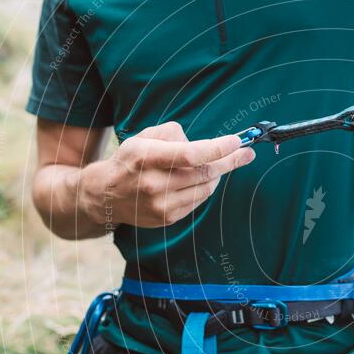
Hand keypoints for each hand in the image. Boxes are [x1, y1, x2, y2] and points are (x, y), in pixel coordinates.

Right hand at [78, 121, 254, 227]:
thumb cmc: (132, 160)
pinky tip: (197, 179)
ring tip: (215, 164)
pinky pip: (198, 200)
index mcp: (145, 157)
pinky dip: (204, 187)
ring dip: (216, 174)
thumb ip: (176, 135)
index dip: (217, 149)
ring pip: (206, 187)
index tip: (236, 142)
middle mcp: (153, 184)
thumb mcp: (146, 137)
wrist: (106, 195)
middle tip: (247, 153)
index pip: (189, 154)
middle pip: (204, 172)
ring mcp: (161, 205)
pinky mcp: (168, 218)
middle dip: (229, 161)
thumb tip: (207, 146)